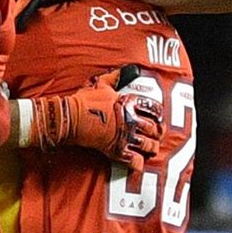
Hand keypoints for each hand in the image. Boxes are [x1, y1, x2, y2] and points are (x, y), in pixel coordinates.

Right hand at [29, 66, 163, 170]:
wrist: (71, 117)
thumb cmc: (84, 101)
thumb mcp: (102, 84)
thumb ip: (116, 77)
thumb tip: (128, 68)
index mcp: (129, 103)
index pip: (153, 109)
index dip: (159, 115)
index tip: (159, 119)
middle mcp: (131, 120)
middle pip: (153, 129)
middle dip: (158, 134)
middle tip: (158, 136)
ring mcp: (125, 136)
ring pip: (148, 145)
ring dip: (152, 148)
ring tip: (152, 150)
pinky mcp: (116, 150)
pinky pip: (134, 160)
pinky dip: (138, 164)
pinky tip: (139, 164)